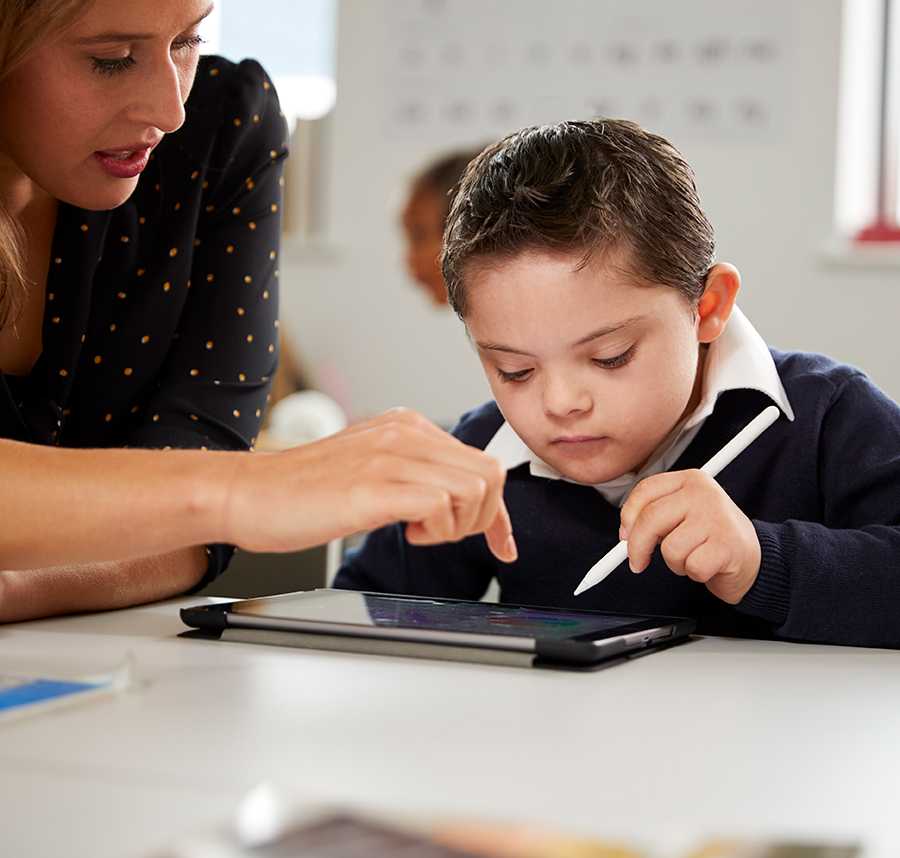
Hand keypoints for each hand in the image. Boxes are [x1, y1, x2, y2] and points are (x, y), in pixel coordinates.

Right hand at [221, 409, 516, 561]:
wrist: (246, 493)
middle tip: (440, 534)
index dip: (498, 513)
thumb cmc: (302, 491)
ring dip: (457, 526)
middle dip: (482, 519)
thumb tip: (454, 502)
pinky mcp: (374, 485)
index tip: (502, 545)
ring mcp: (390, 455)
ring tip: (417, 531)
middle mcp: (405, 432)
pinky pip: (441, 505)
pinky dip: (436, 530)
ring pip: (475, 488)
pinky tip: (404, 533)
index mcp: (407, 426)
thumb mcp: (370, 468)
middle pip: (490, 475)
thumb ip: (412, 474)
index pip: (481, 463)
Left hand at [619, 469, 760, 603]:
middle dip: (637, 547)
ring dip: (675, 562)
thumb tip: (626, 532)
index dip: (628, 516)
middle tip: (638, 562)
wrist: (755, 557)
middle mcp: (704, 493)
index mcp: (690, 480)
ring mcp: (717, 517)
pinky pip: (691, 566)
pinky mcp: (727, 545)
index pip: (645, 491)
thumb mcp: (682, 515)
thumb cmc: (712, 536)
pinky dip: (694, 573)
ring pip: (670, 548)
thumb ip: (654, 516)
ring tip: (692, 556)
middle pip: (650, 519)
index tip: (625, 535)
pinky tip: (708, 565)